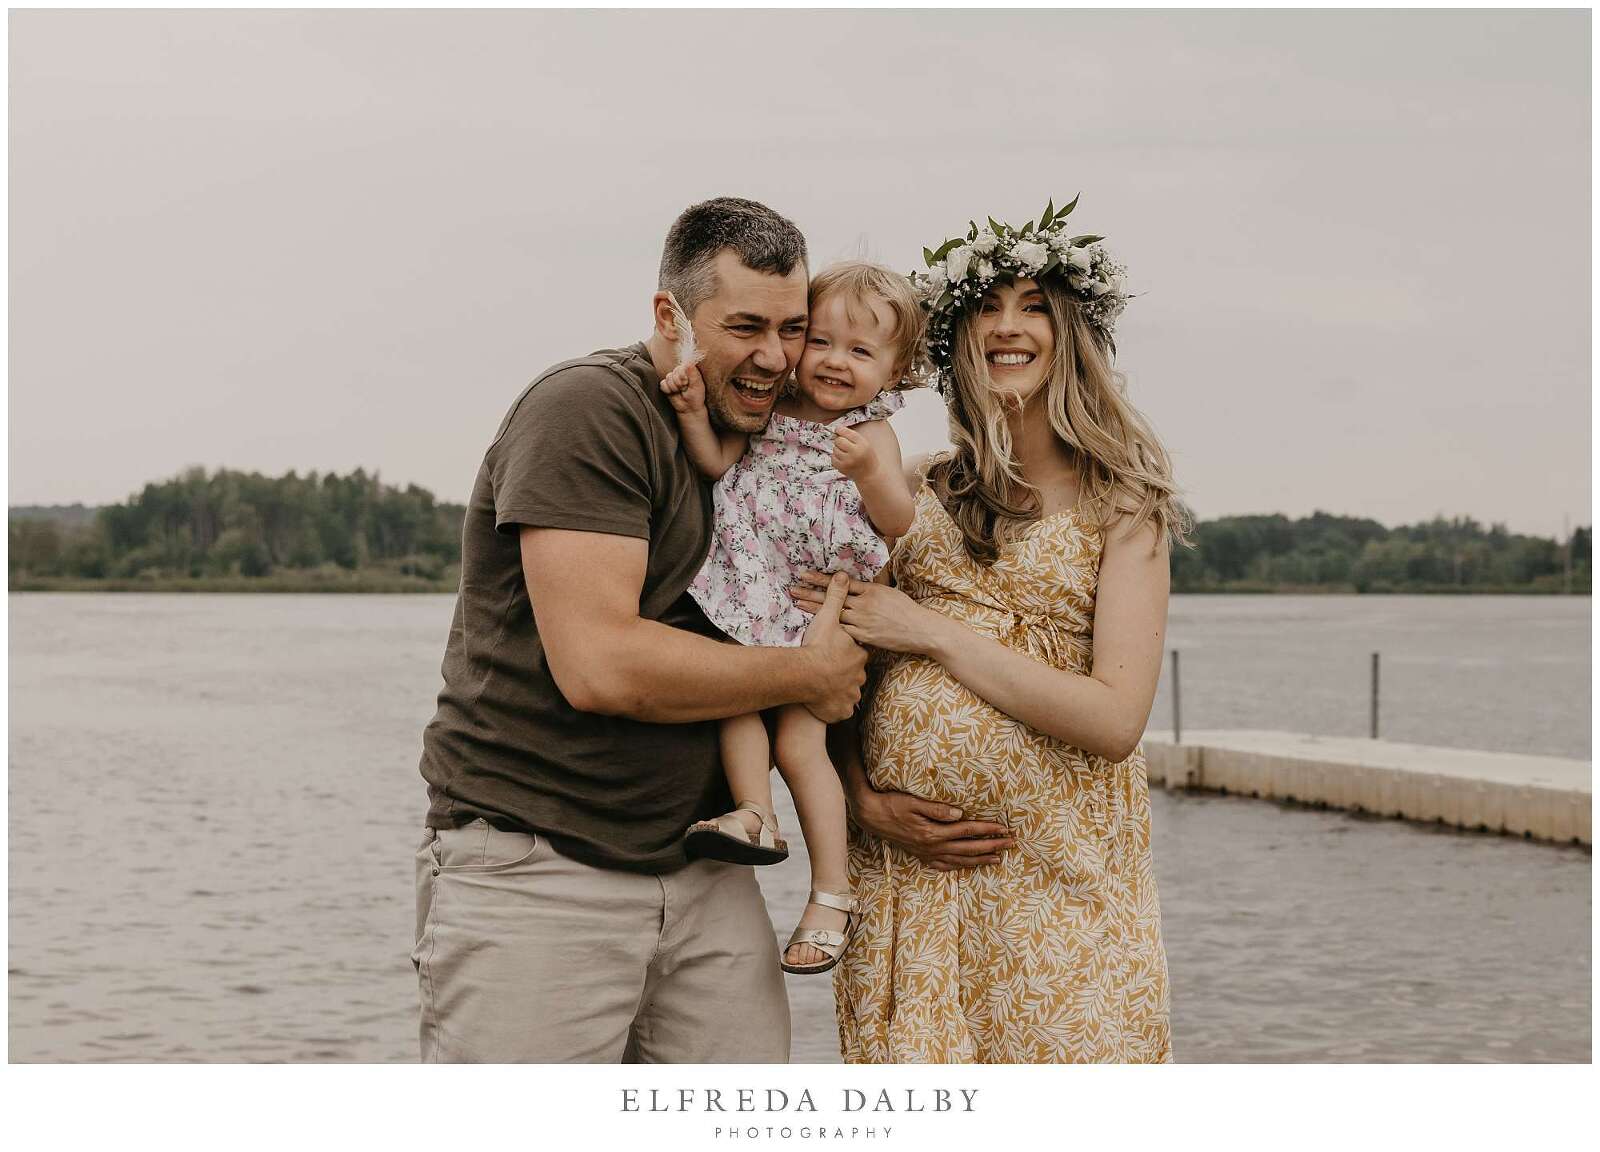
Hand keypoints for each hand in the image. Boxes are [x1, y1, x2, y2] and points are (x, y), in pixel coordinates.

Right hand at [659, 363, 706, 414]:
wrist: (689, 408)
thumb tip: (688, 363)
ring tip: (680, 391)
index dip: (682, 375)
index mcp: (689, 370)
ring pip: (668, 377)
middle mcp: (680, 372)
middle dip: (679, 383)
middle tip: (684, 389)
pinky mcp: (666, 384)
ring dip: (674, 387)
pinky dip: (668, 390)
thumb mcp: (697, 384)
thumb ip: (693, 373)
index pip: (681, 366)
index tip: (687, 383)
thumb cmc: (696, 396)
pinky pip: (663, 384)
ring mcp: (673, 378)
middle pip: (674, 372)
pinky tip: (673, 392)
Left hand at [790, 570, 946, 656]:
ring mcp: (863, 621)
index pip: (841, 582)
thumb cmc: (906, 611)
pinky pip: (843, 632)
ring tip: (798, 602)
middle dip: (811, 592)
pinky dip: (830, 629)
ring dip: (815, 609)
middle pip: (833, 597)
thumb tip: (856, 585)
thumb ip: (870, 590)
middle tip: (793, 587)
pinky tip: (815, 626)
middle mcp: (864, 603)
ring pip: (834, 614)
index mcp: (871, 590)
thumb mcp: (889, 593)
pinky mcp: (864, 636)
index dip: (822, 579)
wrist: (920, 630)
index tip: (806, 574)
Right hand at [799, 572, 868, 722]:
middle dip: (843, 673)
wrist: (805, 675)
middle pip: (853, 674)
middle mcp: (859, 676)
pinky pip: (840, 711)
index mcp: (859, 654)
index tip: (835, 653)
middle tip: (828, 670)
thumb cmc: (816, 646)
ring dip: (839, 692)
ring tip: (825, 688)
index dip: (846, 652)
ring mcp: (851, 695)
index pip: (857, 653)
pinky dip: (834, 708)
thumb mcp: (826, 617)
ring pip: (848, 693)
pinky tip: (826, 704)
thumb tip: (842, 575)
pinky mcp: (842, 711)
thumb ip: (836, 596)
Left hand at [831, 426, 878, 481]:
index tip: (838, 429)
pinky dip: (836, 457)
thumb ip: (852, 437)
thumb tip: (836, 431)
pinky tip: (843, 459)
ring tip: (846, 453)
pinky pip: (832, 458)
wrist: (870, 475)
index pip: (847, 433)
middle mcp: (855, 452)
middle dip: (839, 440)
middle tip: (844, 444)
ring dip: (838, 449)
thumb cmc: (866, 457)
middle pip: (838, 440)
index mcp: (862, 444)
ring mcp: (847, 461)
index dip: (840, 430)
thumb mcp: (865, 444)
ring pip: (835, 449)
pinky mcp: (842, 468)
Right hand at [851, 786, 1012, 870]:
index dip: (988, 830)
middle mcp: (932, 847)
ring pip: (960, 860)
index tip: (1004, 829)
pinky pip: (944, 866)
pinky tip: (967, 865)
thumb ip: (937, 809)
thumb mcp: (913, 802)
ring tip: (998, 858)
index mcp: (933, 832)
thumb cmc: (892, 804)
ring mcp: (927, 854)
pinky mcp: (921, 856)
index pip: (967, 830)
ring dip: (980, 859)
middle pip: (969, 848)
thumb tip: (960, 813)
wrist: (871, 816)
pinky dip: (959, 866)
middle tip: (1011, 844)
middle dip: (992, 846)